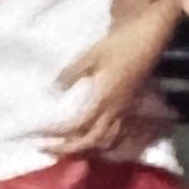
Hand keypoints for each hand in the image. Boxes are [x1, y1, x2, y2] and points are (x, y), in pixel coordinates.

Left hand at [50, 0, 185, 158]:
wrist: (148, 38)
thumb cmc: (120, 44)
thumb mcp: (92, 54)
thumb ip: (72, 73)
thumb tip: (55, 89)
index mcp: (104, 98)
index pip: (77, 125)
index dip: (58, 133)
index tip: (40, 135)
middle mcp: (115, 110)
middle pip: (92, 141)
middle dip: (69, 149)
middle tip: (49, 149)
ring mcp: (125, 110)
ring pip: (107, 142)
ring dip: (87, 150)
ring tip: (69, 147)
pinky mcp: (130, 107)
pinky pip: (117, 134)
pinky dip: (103, 142)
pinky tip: (93, 139)